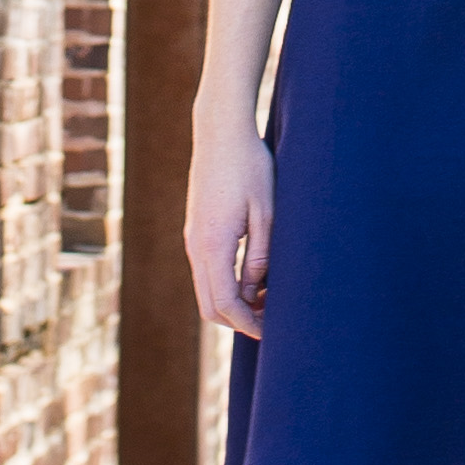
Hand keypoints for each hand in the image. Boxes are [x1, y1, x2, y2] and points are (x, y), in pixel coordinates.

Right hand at [186, 117, 273, 335]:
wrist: (220, 131)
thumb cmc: (249, 167)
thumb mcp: (265, 213)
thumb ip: (259, 256)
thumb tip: (254, 293)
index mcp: (213, 244)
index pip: (225, 304)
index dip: (249, 324)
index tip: (273, 332)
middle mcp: (195, 246)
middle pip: (210, 306)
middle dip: (240, 321)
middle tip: (272, 320)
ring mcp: (192, 238)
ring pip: (206, 290)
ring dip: (234, 303)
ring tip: (268, 298)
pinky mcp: (195, 230)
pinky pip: (206, 272)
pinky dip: (226, 285)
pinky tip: (253, 277)